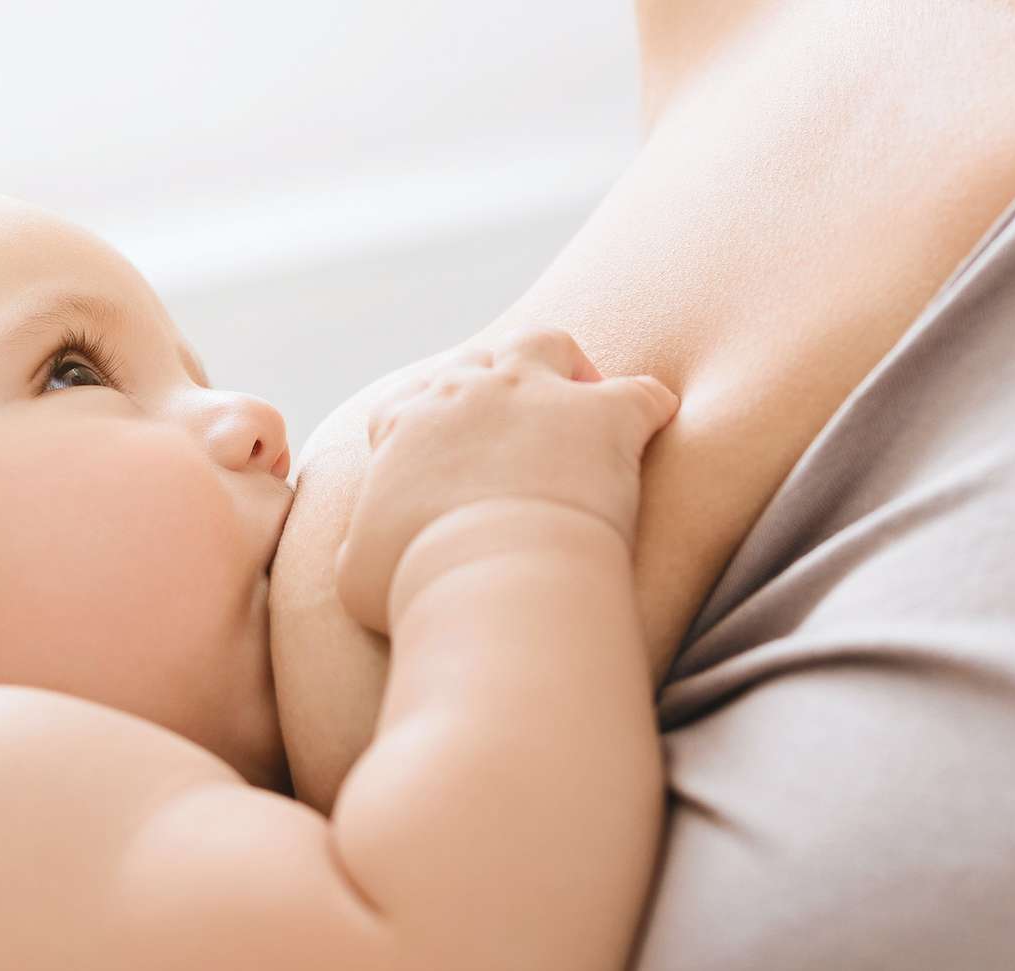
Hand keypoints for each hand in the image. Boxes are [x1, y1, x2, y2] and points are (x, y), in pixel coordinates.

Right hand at [334, 326, 679, 632]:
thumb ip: (362, 545)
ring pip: (545, 344)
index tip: (443, 460)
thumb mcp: (358, 571)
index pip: (407, 404)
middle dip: (490, 388)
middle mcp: (467, 392)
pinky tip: (655, 427)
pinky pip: (642, 394)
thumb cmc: (418, 583)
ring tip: (580, 400)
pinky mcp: (604, 418)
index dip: (426, 427)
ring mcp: (537, 395)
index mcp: (406, 426)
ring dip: (562, 366)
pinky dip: (650, 408)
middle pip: (474, 363)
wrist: (489, 578)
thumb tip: (366, 552)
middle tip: (512, 432)